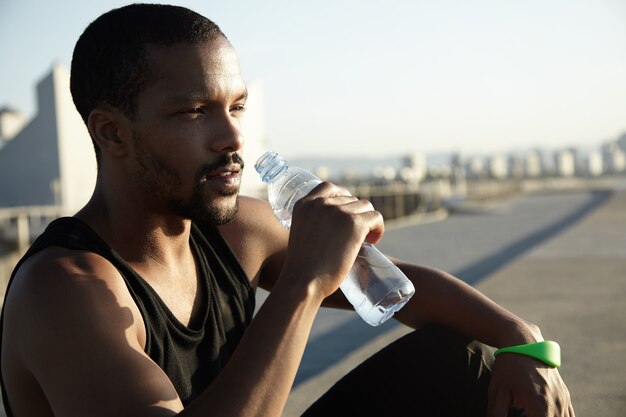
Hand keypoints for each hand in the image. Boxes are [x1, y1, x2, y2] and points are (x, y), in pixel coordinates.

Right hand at [283, 182, 383, 297]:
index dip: (342, 196)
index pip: (329, 187)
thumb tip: (337, 225)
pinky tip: (373, 241)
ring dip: (367, 221)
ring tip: (365, 238)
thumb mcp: (301, 235)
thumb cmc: (302, 268)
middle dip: (355, 215)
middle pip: (351, 199)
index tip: (347, 212)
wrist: (304, 282)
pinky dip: (378, 228)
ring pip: (365, 206)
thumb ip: (313, 223)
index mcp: (304, 204)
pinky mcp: (354, 224)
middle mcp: (321, 203)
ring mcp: (338, 212)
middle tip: (356, 235)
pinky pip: (376, 217)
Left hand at [487, 354, 574, 416]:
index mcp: (540, 404)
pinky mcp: (565, 396)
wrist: (524, 341)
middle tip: (523, 413)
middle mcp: (556, 403)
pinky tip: (543, 415)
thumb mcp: (497, 390)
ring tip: (530, 412)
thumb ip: (496, 413)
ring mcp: (563, 399)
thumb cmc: (508, 365)